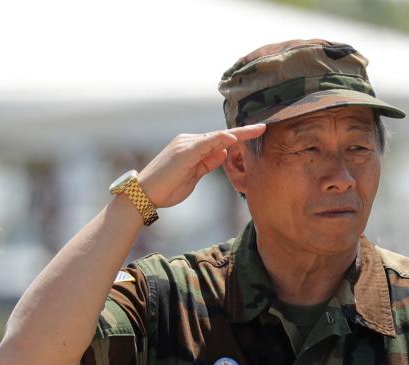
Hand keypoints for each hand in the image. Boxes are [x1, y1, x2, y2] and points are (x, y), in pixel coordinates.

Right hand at [135, 124, 266, 208]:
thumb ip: (208, 163)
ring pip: (217, 136)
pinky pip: (206, 143)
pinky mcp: (183, 152)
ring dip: (239, 134)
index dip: (239, 137)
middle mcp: (190, 141)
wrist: (144, 194)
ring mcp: (186, 145)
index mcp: (193, 147)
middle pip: (222, 136)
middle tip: (264, 127)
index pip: (220, 140)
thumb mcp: (194, 175)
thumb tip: (224, 153)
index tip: (257, 134)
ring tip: (258, 130)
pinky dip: (220, 140)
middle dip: (244, 132)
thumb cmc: (168, 187)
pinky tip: (234, 138)